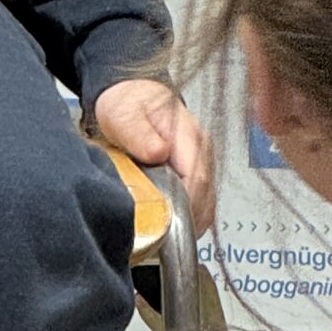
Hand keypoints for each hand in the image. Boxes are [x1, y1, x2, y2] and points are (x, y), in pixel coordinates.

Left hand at [91, 77, 214, 233]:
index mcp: (189, 134)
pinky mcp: (198, 173)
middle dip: (186, 219)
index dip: (185, 204)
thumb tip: (159, 152)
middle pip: (205, 195)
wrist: (131, 95)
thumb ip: (139, 133)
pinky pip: (201, 203)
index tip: (167, 222)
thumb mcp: (124, 115)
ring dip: (188, 221)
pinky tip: (170, 223)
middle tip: (162, 235)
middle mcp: (202, 150)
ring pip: (207, 204)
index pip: (198, 177)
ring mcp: (203, 163)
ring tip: (164, 233)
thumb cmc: (128, 105)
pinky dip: (188, 218)